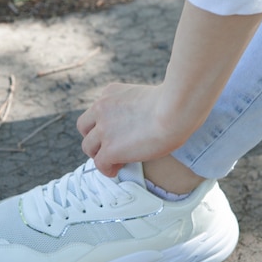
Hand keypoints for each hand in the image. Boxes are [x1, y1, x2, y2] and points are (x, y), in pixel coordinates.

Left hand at [76, 83, 192, 176]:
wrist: (175, 110)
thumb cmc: (177, 103)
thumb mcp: (150, 95)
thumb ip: (142, 105)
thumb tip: (152, 119)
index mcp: (111, 92)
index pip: (98, 109)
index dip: (105, 123)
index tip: (119, 132)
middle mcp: (102, 108)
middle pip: (84, 127)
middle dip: (95, 138)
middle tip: (110, 146)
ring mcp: (104, 129)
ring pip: (88, 146)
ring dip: (99, 154)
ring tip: (114, 161)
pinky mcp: (110, 149)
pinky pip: (99, 164)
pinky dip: (107, 169)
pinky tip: (117, 170)